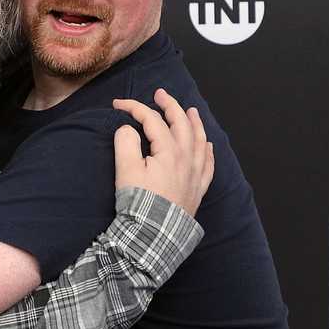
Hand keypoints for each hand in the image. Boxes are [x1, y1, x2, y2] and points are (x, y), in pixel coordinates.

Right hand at [112, 88, 214, 216]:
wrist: (155, 234)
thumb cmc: (140, 202)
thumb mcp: (126, 170)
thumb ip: (126, 143)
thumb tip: (129, 129)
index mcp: (169, 151)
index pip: (152, 121)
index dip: (135, 108)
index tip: (119, 104)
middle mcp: (187, 158)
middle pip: (182, 124)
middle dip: (171, 106)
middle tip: (160, 94)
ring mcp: (196, 174)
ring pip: (200, 141)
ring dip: (195, 123)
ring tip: (192, 111)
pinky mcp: (199, 189)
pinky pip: (209, 164)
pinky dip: (208, 150)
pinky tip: (207, 145)